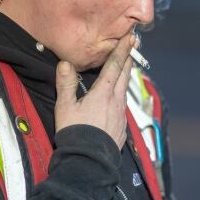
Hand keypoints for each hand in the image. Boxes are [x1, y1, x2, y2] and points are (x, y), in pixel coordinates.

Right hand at [54, 34, 136, 148]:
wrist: (89, 161)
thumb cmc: (75, 133)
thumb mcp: (65, 107)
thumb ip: (66, 84)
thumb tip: (65, 64)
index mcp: (104, 93)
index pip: (115, 66)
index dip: (122, 50)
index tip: (130, 37)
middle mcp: (117, 101)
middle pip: (125, 74)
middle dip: (129, 57)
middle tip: (134, 44)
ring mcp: (121, 114)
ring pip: (125, 88)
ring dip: (126, 75)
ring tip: (126, 66)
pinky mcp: (122, 126)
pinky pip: (123, 104)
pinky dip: (122, 93)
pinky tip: (118, 95)